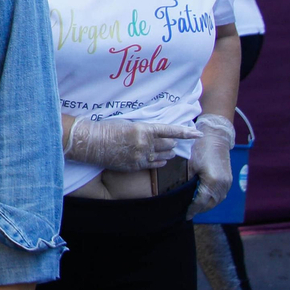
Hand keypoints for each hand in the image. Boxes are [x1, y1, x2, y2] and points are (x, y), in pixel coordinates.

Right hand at [65, 117, 200, 171]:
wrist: (91, 142)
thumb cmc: (107, 129)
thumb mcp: (129, 124)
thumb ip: (145, 129)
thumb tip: (157, 132)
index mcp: (143, 129)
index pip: (170, 131)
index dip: (186, 133)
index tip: (198, 134)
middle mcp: (144, 144)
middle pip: (168, 144)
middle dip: (173, 142)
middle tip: (174, 141)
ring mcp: (140, 157)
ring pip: (163, 155)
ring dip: (168, 152)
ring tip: (171, 150)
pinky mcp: (134, 166)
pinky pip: (154, 165)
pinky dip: (160, 161)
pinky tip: (163, 160)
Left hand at [186, 113, 234, 217]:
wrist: (216, 137)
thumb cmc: (200, 148)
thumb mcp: (189, 164)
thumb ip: (186, 180)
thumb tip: (179, 192)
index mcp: (212, 181)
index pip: (200, 201)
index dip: (192, 209)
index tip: (185, 216)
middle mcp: (222, 184)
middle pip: (210, 204)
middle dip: (199, 209)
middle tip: (188, 213)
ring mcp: (227, 183)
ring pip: (217, 201)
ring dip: (207, 205)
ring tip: (195, 208)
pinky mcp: (229, 180)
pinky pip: (221, 194)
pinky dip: (213, 199)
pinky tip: (205, 199)